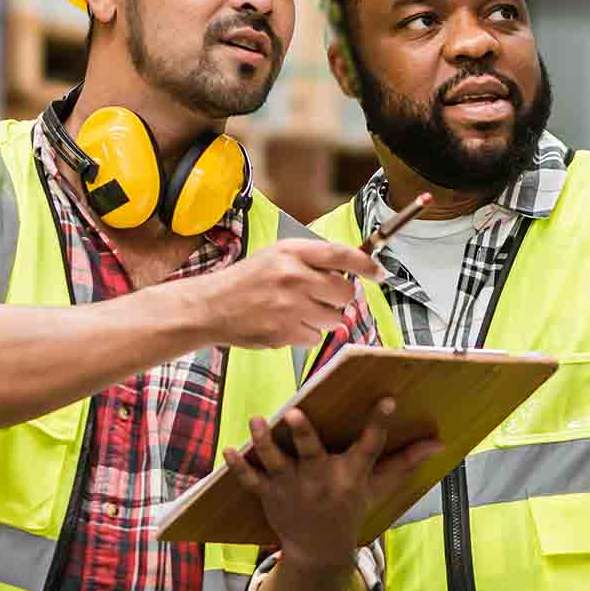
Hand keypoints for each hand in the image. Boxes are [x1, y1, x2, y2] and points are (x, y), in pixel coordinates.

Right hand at [196, 238, 382, 348]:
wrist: (211, 307)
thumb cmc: (246, 281)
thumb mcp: (276, 256)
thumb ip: (310, 259)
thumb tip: (349, 271)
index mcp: (292, 252)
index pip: (342, 255)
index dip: (367, 265)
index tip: (378, 273)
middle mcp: (293, 277)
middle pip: (344, 292)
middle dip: (338, 298)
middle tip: (321, 297)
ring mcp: (289, 306)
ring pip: (335, 319)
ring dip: (323, 318)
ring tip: (298, 311)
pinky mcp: (285, 332)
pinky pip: (316, 337)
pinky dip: (306, 334)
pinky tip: (287, 324)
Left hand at [222, 399, 441, 569]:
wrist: (318, 550)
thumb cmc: (351, 509)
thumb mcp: (379, 488)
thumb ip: (405, 462)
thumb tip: (439, 442)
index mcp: (351, 474)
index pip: (370, 445)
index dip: (379, 422)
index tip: (388, 399)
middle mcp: (321, 479)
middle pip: (311, 453)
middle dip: (304, 434)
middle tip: (296, 415)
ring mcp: (293, 488)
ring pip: (276, 461)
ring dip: (264, 442)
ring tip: (257, 420)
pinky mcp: (269, 495)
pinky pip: (251, 480)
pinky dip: (239, 467)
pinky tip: (228, 450)